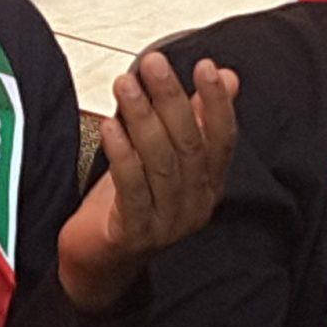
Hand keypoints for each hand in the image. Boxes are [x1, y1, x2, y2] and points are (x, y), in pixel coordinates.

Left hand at [57, 51, 238, 312]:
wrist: (98, 262)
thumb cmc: (131, 201)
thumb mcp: (166, 155)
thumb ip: (196, 118)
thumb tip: (228, 76)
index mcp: (209, 185)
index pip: (223, 140)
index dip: (217, 103)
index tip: (205, 66)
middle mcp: (195, 205)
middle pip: (190, 146)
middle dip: (171, 100)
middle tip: (153, 64)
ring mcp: (167, 223)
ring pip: (160, 163)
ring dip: (142, 118)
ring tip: (126, 84)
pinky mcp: (134, 235)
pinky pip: (132, 189)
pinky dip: (122, 155)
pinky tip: (111, 125)